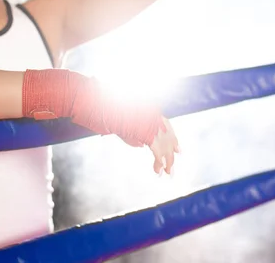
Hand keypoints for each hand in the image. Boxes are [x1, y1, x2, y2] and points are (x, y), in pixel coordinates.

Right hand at [22, 70, 179, 174]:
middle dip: (172, 151)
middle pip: (168, 136)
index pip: (165, 124)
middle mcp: (152, 115)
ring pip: (165, 146)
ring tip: (167, 173)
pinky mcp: (146, 133)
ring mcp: (151, 123)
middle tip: (174, 163)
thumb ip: (132, 134)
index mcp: (147, 109)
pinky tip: (159, 172)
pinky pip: (157, 151)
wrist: (96, 102)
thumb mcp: (119, 123)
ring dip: (167, 161)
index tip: (177, 148)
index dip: (172, 136)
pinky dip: (159, 162)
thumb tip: (142, 145)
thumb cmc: (102, 107)